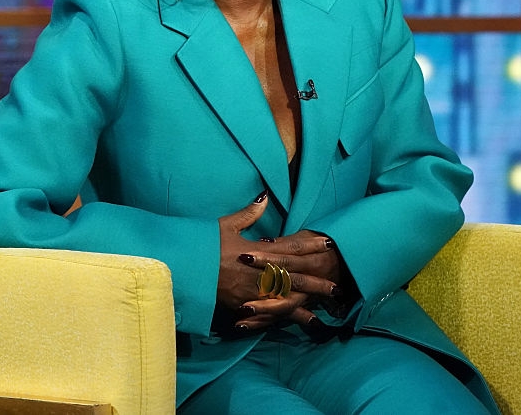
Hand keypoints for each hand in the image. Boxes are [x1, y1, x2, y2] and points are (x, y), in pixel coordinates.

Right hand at [216, 195, 340, 332]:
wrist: (182, 269)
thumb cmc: (203, 245)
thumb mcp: (225, 225)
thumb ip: (249, 214)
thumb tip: (263, 197)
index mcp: (258, 252)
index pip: (290, 248)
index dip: (310, 247)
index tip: (328, 245)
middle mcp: (258, 273)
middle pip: (294, 278)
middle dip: (316, 283)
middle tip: (337, 288)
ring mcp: (251, 292)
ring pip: (284, 300)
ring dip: (304, 305)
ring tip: (322, 311)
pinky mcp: (241, 306)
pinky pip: (266, 314)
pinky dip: (281, 319)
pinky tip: (290, 323)